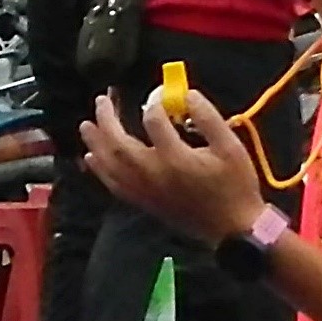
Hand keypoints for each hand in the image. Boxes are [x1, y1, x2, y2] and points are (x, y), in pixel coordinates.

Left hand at [79, 88, 264, 245]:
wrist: (232, 227)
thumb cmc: (235, 185)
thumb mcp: (230, 146)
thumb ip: (208, 117)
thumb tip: (186, 94)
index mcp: (175, 158)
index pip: (153, 120)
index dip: (154, 101)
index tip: (160, 93)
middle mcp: (153, 174)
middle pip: (119, 144)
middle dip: (107, 120)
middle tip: (101, 100)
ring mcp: (145, 191)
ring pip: (111, 166)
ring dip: (96, 144)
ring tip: (86, 126)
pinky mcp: (144, 202)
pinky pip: (114, 185)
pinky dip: (100, 170)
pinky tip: (92, 158)